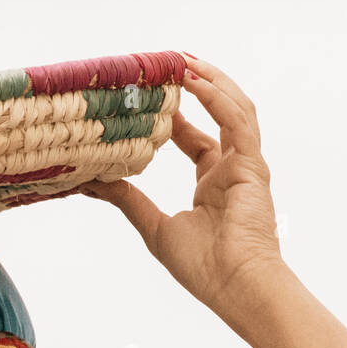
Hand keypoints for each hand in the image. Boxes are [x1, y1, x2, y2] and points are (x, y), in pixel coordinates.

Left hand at [80, 55, 283, 318]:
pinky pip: (237, 120)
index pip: (193, 137)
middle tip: (165, 64)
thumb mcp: (154, 227)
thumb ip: (128, 200)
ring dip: (208, 81)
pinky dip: (216, 97)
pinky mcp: (254, 165)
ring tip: (180, 60)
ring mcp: (246, 165)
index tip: (148, 94)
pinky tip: (193, 80)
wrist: (236, 287)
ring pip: (232, 107)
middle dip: (194, 85)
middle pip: (216, 112)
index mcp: (212, 183)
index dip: (175, 113)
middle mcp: (231, 168)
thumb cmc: (204, 268)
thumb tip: (93, 182)